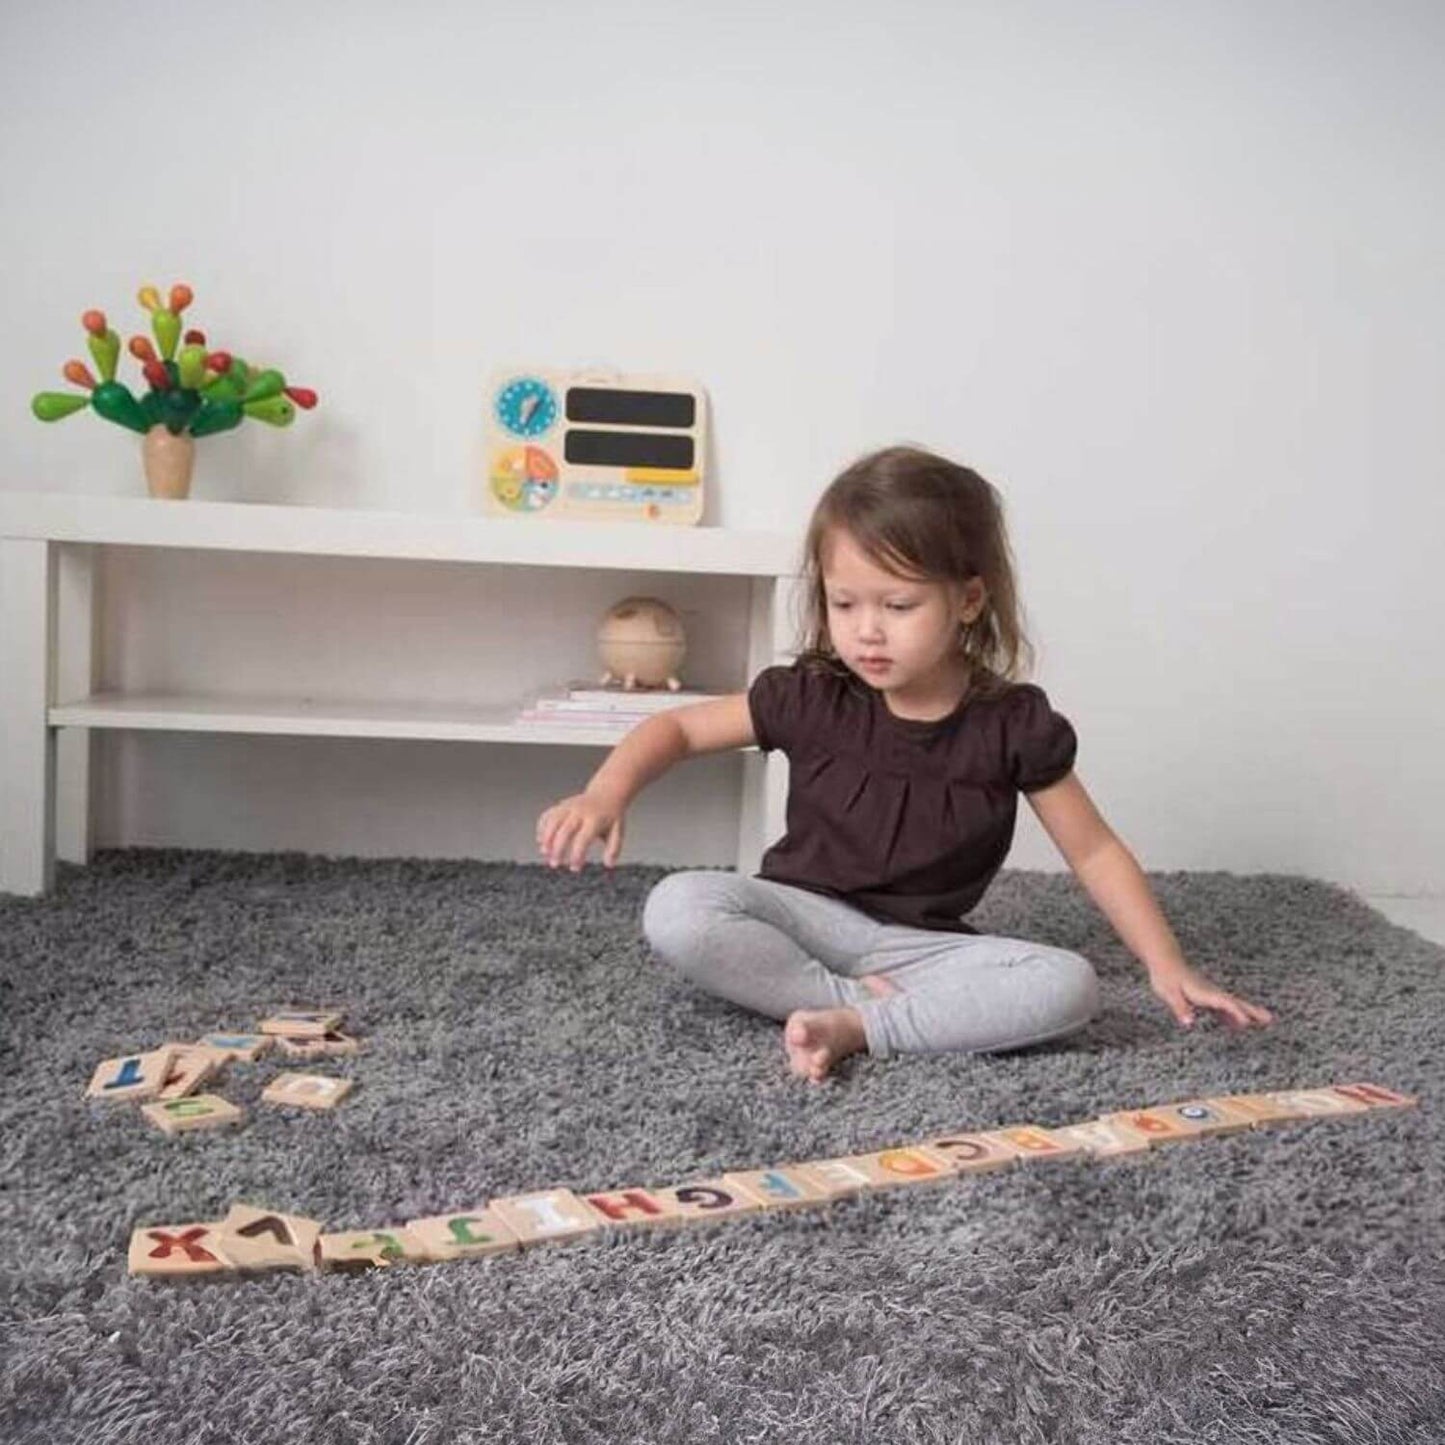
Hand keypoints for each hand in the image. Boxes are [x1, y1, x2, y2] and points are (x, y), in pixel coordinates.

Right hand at [536, 790, 625, 870]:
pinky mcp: (561, 805)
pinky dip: (541, 827)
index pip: (583, 839)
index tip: (575, 868)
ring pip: (552, 821)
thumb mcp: (618, 830)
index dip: (577, 855)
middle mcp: (580, 812)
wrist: (607, 792)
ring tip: (545, 853)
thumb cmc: (611, 815)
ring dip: (546, 838)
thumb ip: (614, 848)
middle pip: (564, 831)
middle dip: (557, 849)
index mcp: (595, 820)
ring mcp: (569, 807)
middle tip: (555, 864)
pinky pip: (547, 815)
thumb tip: (609, 864)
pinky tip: (540, 840)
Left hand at [1149, 963, 1274, 1030]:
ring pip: (1233, 1004)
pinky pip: (1223, 1007)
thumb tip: (1188, 1022)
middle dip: (1252, 1010)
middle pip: (1235, 1002)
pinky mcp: (1206, 995)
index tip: (1246, 1022)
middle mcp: (1211, 992)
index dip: (1235, 1012)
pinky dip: (1232, 1015)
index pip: (1224, 1003)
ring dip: (1248, 1012)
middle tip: (1270, 1019)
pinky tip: (1237, 1025)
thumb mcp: (1169, 993)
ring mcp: (1210, 993)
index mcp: (1204, 992)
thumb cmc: (1166, 977)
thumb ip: (1180, 1007)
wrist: (1165, 961)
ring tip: (1265, 1020)